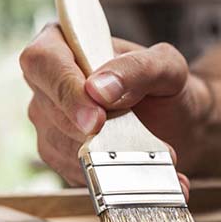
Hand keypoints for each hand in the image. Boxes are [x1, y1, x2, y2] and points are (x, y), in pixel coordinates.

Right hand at [20, 23, 209, 197]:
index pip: (44, 62)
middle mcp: (49, 84)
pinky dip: (115, 177)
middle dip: (96, 132)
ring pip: (62, 147)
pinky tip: (150, 173)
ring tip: (156, 157)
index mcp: (65, 44)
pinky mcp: (61, 154)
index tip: (97, 119)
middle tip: (143, 142)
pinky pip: (78, 172)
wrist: (176, 121)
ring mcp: (50, 121)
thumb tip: (99, 90)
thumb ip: (138, 68)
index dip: (66, 92)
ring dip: (110, 159)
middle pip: (50, 110)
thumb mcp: (167, 67)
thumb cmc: (167, 86)